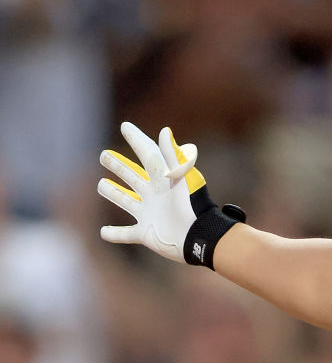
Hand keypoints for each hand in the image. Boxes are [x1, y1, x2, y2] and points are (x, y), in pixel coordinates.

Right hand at [98, 122, 242, 267]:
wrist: (198, 237)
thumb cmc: (191, 206)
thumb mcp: (181, 178)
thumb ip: (173, 155)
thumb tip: (164, 131)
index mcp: (163, 180)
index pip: (148, 154)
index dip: (137, 139)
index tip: (125, 126)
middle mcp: (154, 195)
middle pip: (132, 176)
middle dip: (119, 166)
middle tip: (104, 155)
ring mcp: (149, 214)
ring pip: (127, 201)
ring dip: (114, 193)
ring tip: (101, 185)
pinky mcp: (146, 234)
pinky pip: (126, 233)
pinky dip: (115, 234)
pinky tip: (103, 232)